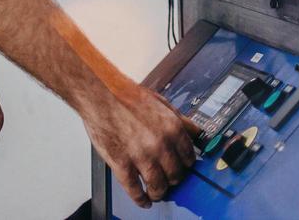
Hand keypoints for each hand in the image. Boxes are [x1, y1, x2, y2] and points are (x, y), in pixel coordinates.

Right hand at [83, 85, 198, 207]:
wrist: (102, 97)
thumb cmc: (129, 98)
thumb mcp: (163, 104)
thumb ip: (181, 121)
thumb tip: (197, 133)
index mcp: (173, 128)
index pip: (189, 157)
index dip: (186, 165)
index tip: (183, 168)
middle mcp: (160, 144)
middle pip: (175, 174)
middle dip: (174, 179)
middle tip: (171, 180)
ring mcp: (141, 157)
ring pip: (158, 186)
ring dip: (159, 192)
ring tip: (158, 193)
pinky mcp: (122, 165)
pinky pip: (134, 189)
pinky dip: (140, 199)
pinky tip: (144, 200)